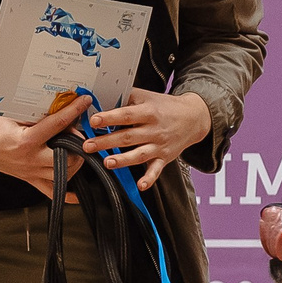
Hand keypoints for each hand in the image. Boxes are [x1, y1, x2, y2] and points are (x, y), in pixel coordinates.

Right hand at [0, 96, 91, 201]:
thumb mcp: (13, 117)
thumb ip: (36, 118)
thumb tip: (59, 112)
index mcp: (26, 141)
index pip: (57, 124)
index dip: (73, 110)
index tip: (84, 101)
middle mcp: (30, 159)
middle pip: (67, 156)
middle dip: (78, 144)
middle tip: (77, 133)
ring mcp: (30, 172)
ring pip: (64, 175)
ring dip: (75, 163)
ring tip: (75, 150)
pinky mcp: (29, 179)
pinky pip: (52, 192)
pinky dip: (67, 193)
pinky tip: (78, 190)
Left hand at [86, 90, 212, 189]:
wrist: (193, 117)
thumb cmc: (165, 106)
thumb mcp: (147, 96)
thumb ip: (126, 98)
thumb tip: (102, 98)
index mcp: (148, 112)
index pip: (126, 115)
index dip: (109, 118)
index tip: (94, 121)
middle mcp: (154, 129)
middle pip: (128, 137)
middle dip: (106, 142)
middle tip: (88, 145)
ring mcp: (159, 145)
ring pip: (139, 154)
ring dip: (123, 160)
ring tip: (107, 163)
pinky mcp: (164, 158)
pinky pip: (156, 170)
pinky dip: (149, 179)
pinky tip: (140, 185)